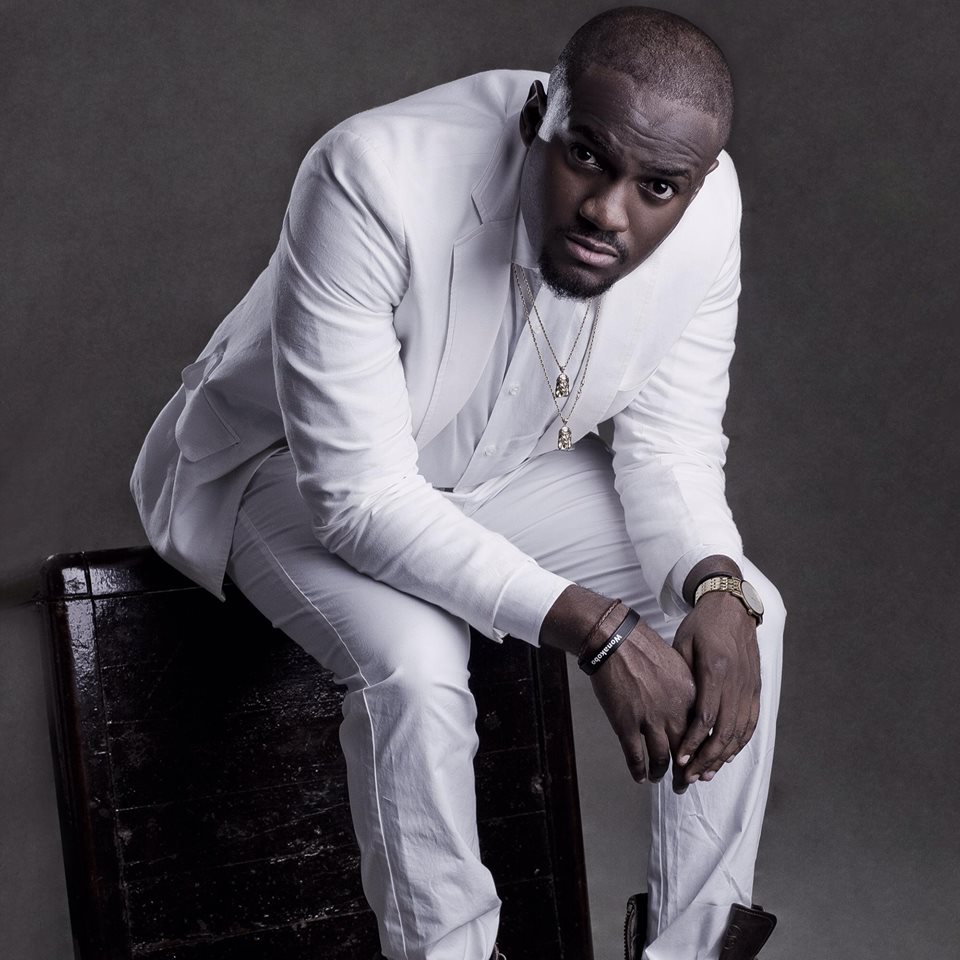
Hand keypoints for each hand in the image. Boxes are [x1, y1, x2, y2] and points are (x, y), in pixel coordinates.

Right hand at [590, 621, 695, 783]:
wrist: (615, 640)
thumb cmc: (644, 646)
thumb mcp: (677, 665)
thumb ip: (686, 690)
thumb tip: (689, 707)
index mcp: (689, 698)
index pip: (702, 735)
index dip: (700, 753)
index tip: (699, 762)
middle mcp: (673, 713)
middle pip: (685, 752)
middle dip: (686, 773)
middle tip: (683, 783)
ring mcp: (649, 720)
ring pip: (661, 759)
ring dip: (661, 774)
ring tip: (660, 779)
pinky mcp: (626, 724)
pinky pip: (635, 756)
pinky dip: (638, 770)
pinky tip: (639, 776)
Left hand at [672, 591, 760, 790]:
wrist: (732, 607)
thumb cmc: (701, 625)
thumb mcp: (683, 643)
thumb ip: (681, 676)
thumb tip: (672, 711)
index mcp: (716, 669)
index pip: (706, 717)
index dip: (693, 742)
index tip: (679, 760)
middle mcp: (737, 682)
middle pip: (725, 731)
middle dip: (707, 758)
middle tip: (690, 777)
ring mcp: (750, 686)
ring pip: (740, 731)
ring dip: (724, 756)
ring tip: (706, 774)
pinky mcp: (756, 688)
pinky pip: (751, 722)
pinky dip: (740, 743)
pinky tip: (727, 755)